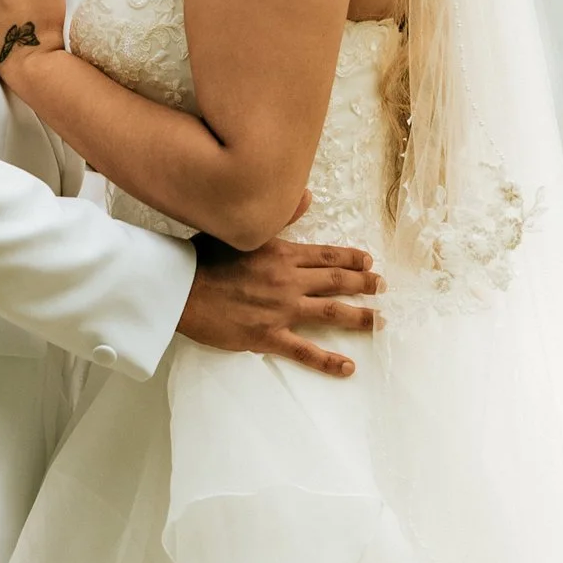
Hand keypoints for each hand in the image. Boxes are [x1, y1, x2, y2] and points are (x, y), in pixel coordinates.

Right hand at [178, 235, 381, 378]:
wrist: (179, 289)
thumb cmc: (203, 258)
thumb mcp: (241, 231)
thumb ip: (279, 217)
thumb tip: (306, 195)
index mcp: (282, 254)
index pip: (327, 255)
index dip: (352, 259)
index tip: (368, 262)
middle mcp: (288, 281)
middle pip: (336, 282)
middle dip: (364, 284)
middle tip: (382, 287)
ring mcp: (281, 310)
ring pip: (331, 313)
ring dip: (359, 317)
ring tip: (379, 320)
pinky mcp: (268, 336)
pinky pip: (305, 351)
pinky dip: (329, 361)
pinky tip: (348, 367)